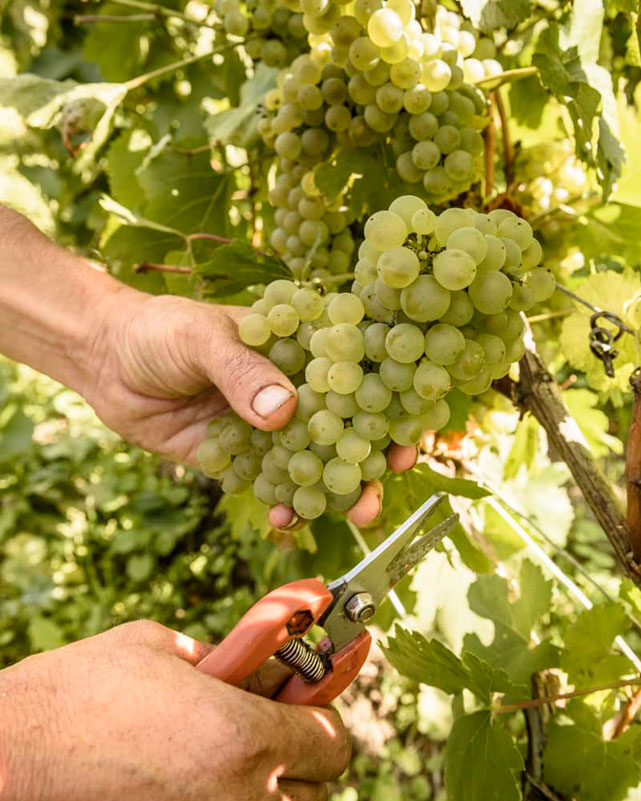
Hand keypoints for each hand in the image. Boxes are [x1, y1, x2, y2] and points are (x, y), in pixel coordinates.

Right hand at [0, 621, 349, 800]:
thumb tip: (260, 665)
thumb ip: (226, 658)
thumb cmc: (81, 690)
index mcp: (242, 736)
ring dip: (269, 781)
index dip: (322, 714)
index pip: (332, 742)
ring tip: (227, 749)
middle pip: (316, 787)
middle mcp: (239, 796)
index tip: (306, 698)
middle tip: (269, 723)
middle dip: (300, 752)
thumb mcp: (163, 649)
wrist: (11, 752)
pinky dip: (233, 795)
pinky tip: (197, 771)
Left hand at [87, 291, 417, 526]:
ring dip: (336, 488)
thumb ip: (241, 371)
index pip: (353, 369)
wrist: (107, 361)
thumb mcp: (200, 338)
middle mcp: (292, 387)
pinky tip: (286, 520)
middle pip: (343, 423)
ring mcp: (269, 426)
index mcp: (296, 346)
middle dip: (368, 455)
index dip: (385, 399)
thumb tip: (284, 412)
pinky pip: (272, 485)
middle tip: (385, 481)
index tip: (403, 430)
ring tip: (355, 513)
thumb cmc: (159, 330)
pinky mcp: (242, 458)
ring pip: (315, 460)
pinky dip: (285, 504)